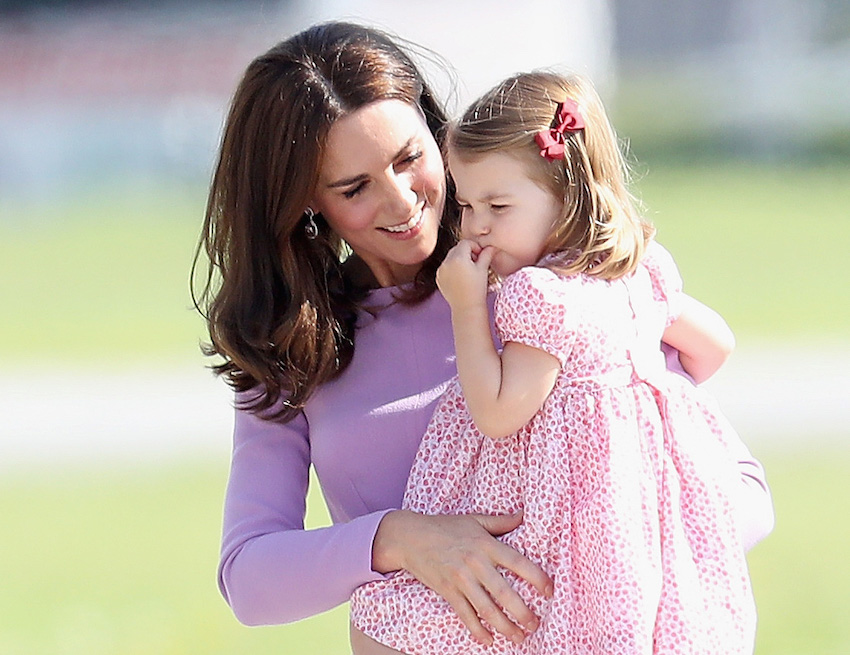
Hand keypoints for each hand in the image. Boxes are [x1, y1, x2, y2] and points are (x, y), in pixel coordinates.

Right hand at [372, 510, 552, 645]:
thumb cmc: (444, 526)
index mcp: (485, 544)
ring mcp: (460, 579)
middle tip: (536, 624)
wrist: (410, 537)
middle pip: (504, 593)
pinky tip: (489, 640)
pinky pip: (465, 615)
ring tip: (519, 637)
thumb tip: (524, 514)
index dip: (536, 577)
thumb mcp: (473, 520)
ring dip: (505, 627)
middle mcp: (474, 562)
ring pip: (487, 609)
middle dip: (523, 612)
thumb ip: (500, 522)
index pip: (517, 562)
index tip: (550, 591)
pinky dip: (478, 631)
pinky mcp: (447, 591)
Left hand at [436, 240, 494, 310]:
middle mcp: (446, 262)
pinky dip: (452, 268)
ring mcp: (440, 270)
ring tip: (468, 272)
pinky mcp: (438, 278)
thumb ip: (486, 255)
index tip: (480, 256)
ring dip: (459, 260)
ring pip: (450, 257)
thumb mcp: (483, 269)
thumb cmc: (478, 289)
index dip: (475, 247)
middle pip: (457, 249)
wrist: (467, 307)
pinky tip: (460, 278)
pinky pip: (445, 267)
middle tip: (475, 263)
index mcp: (458, 257)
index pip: (466, 243)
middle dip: (466, 252)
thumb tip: (491, 246)